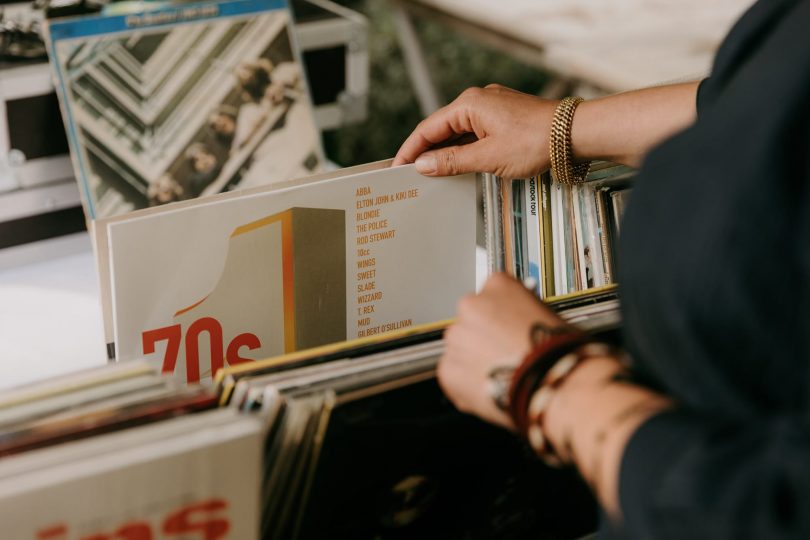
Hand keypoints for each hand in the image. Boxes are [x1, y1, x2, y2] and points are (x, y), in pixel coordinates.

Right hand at [393, 85, 557, 178]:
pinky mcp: (504, 118)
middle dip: (426, 152)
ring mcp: (492, 108)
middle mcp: (478, 101)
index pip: (428, 129)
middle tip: (409, 175)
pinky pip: (475, 134)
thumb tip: (424, 165)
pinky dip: (464, 150)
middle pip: (441, 129)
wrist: (574, 134)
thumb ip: (452, 161)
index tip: (397, 168)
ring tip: (431, 175)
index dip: (411, 150)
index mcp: (469, 104)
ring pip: (459, 132)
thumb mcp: (487, 157)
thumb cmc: (534, 141)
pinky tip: (459, 166)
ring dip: (446, 153)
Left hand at [438, 273, 566, 428]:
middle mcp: (471, 305)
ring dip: (474, 361)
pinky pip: (453, 375)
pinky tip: (490, 389)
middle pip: (471, 322)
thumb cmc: (557, 352)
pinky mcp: (448, 368)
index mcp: (498, 285)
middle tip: (504, 356)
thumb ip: (521, 313)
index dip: (500, 318)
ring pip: (460, 349)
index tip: (506, 329)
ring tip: (501, 377)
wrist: (552, 384)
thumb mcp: (547, 314)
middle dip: (483, 339)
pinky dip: (466, 384)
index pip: (491, 295)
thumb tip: (516, 323)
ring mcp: (457, 337)